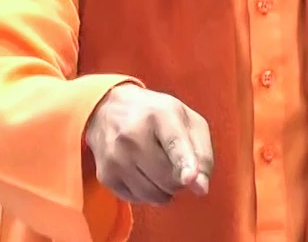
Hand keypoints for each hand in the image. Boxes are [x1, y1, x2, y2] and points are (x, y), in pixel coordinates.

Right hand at [85, 83, 213, 204]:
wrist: (108, 108)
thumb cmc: (157, 116)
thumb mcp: (187, 120)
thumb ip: (202, 153)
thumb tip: (200, 188)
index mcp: (160, 113)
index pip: (174, 143)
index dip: (184, 163)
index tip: (190, 178)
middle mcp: (133, 134)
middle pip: (169, 178)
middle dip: (180, 178)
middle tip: (174, 161)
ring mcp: (115, 156)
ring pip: (154, 194)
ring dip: (165, 188)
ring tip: (158, 165)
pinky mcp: (105, 174)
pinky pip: (138, 200)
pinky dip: (147, 192)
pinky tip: (143, 172)